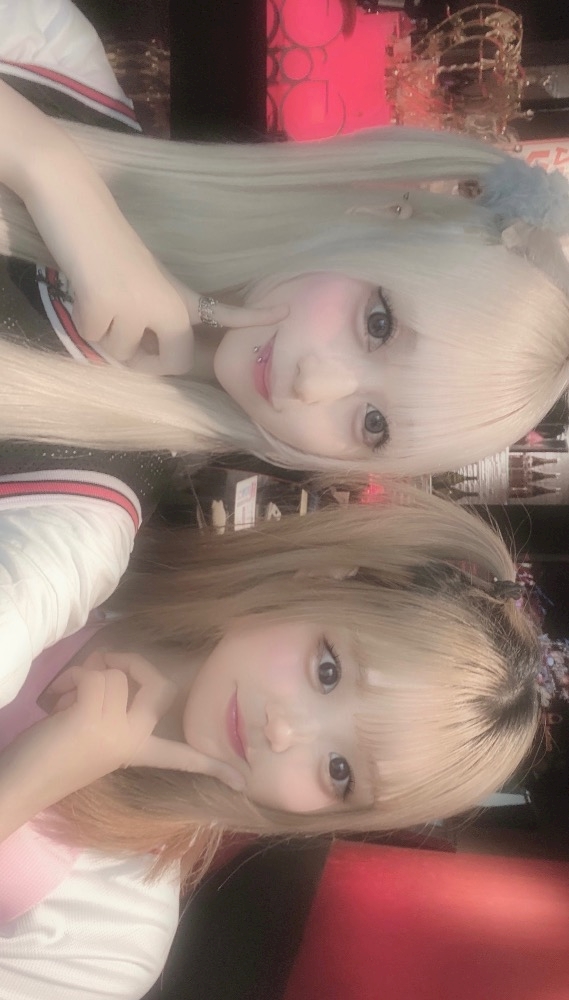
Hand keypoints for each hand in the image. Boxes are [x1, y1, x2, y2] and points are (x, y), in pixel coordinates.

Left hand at [32, 651, 243, 803]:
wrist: (20, 785)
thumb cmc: (51, 758)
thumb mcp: (95, 735)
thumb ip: (115, 705)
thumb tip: (115, 663)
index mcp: (138, 753)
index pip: (185, 758)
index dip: (215, 764)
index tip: (245, 782)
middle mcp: (135, 742)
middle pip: (159, 684)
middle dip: (130, 661)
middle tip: (103, 665)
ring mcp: (117, 731)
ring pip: (117, 674)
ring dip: (86, 673)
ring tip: (66, 698)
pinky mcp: (94, 718)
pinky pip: (94, 675)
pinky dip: (71, 679)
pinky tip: (57, 702)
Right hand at [73, 247, 287, 375]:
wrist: (76, 205)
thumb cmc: (105, 243)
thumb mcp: (141, 281)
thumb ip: (150, 318)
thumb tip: (137, 358)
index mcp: (180, 296)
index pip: (222, 312)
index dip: (252, 317)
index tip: (284, 313)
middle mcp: (168, 305)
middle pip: (172, 363)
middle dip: (146, 365)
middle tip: (128, 349)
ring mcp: (138, 306)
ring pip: (121, 353)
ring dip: (104, 336)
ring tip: (99, 296)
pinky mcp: (106, 306)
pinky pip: (94, 338)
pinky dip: (83, 322)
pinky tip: (84, 290)